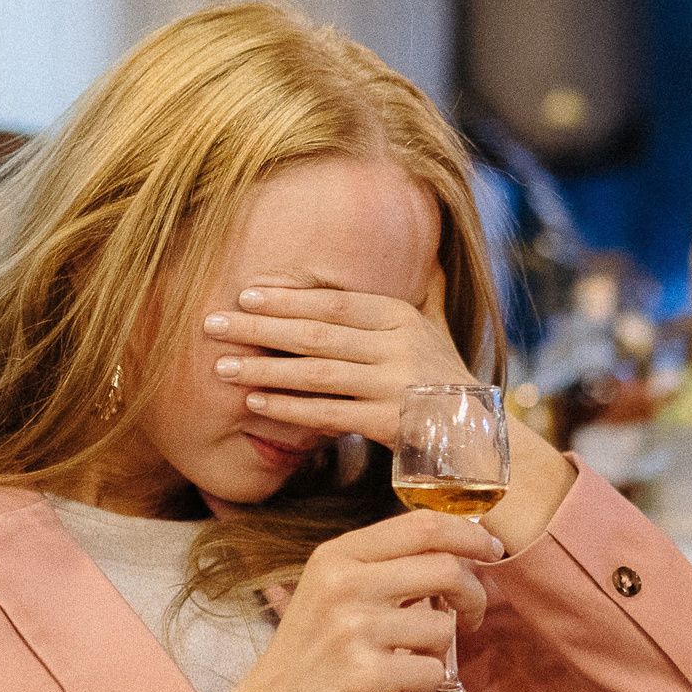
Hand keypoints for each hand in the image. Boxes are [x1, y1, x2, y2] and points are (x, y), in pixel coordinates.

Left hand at [205, 271, 470, 448]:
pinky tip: (256, 402)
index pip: (335, 302)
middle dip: (259, 327)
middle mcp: (400, 346)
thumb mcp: (438, 330)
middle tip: (211, 323)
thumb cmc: (446, 380)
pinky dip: (290, 408)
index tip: (244, 293)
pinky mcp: (391, 424)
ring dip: (265, 367)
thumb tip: (429, 252)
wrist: (480, 439)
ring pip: (318, 373)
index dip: (287, 297)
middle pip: (317, 333)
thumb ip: (428, 292)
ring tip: (222, 366)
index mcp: (403, 318)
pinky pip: (330, 413)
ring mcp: (396, 386)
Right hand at [217, 511, 497, 691]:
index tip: (489, 551)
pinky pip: (433, 672)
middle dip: (472, 594)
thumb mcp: (328, 596)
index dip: (468, 535)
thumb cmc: (305, 665)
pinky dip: (424, 689)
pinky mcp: (366, 677)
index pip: (422, 524)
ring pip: (444, 626)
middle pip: (445, 566)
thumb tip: (455, 553)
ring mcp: (354, 630)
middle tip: (470, 617)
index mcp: (336, 557)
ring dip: (438, 653)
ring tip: (404, 668)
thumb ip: (380, 569)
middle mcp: (344, 585)